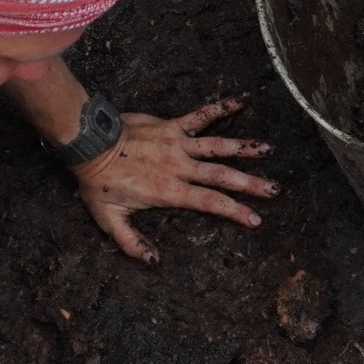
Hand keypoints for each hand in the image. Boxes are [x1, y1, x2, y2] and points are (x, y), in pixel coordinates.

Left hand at [73, 96, 274, 261]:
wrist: (89, 144)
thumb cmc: (98, 182)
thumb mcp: (109, 219)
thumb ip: (131, 243)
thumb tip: (153, 261)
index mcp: (169, 191)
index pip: (210, 202)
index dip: (234, 211)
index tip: (255, 219)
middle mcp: (179, 167)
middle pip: (222, 176)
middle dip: (250, 184)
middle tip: (274, 189)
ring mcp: (177, 144)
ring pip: (217, 146)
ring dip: (243, 148)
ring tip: (267, 149)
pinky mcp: (171, 126)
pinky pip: (199, 116)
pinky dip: (220, 108)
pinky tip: (241, 101)